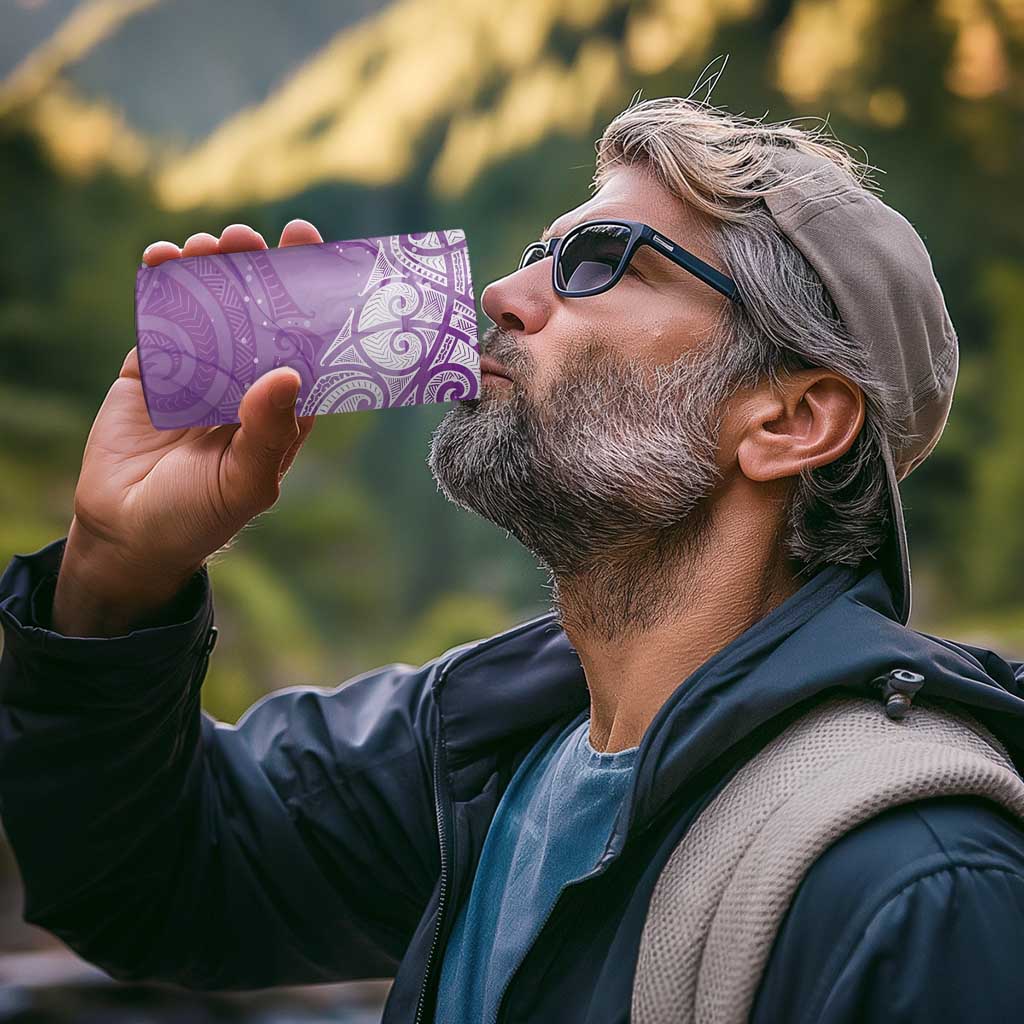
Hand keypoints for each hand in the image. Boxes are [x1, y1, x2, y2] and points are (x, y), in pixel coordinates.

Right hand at [52, 220, 322, 635]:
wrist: (126, 534)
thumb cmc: (199, 517)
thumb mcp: (245, 484)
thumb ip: (268, 432)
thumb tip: (288, 373)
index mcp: (281, 407)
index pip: (305, 344)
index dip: (311, 300)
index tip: (312, 251)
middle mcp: (244, 382)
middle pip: (258, 314)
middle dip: (257, 271)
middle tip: (251, 239)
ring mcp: (198, 371)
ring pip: (210, 307)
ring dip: (211, 270)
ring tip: (209, 245)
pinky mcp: (152, 368)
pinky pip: (160, 318)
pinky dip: (161, 285)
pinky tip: (163, 259)